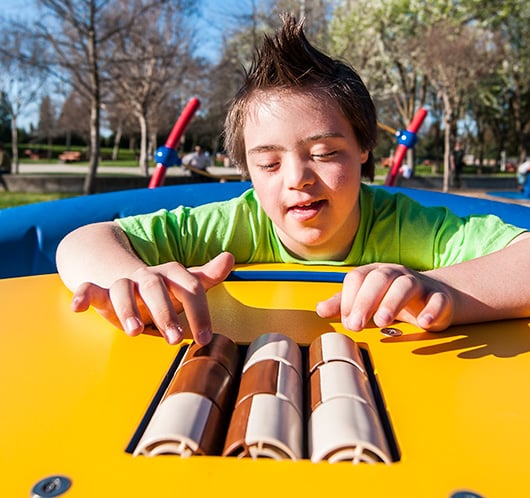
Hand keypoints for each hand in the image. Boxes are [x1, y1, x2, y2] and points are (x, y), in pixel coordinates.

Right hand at [69, 252, 234, 344]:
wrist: (123, 270)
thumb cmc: (162, 287)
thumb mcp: (184, 283)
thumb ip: (206, 276)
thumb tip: (230, 258)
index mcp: (171, 275)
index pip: (189, 287)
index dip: (199, 311)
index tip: (204, 337)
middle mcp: (147, 276)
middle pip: (155, 287)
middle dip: (165, 312)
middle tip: (173, 338)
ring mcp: (123, 282)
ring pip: (123, 288)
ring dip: (128, 309)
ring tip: (135, 331)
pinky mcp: (100, 291)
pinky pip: (89, 289)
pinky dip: (82, 295)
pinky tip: (78, 307)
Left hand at [316, 263, 454, 331]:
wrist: (435, 297)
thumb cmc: (393, 299)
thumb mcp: (366, 301)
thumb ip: (344, 304)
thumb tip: (320, 309)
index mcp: (374, 273)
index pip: (357, 278)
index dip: (349, 298)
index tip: (346, 320)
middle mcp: (395, 274)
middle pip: (379, 279)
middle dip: (365, 301)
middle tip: (356, 325)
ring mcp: (419, 284)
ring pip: (406, 286)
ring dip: (392, 303)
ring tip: (382, 321)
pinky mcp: (439, 297)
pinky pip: (437, 300)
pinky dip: (431, 310)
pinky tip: (423, 322)